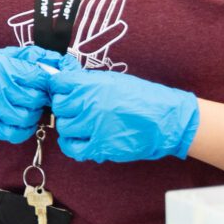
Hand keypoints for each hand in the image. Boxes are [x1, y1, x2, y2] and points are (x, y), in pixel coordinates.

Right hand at [0, 47, 68, 141]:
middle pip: (36, 99)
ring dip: (34, 114)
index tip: (47, 83)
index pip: (40, 79)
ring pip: (28, 118)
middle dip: (42, 98)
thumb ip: (32, 57)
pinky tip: (23, 121)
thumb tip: (57, 60)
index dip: (48, 82)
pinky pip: (17, 133)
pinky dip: (25, 129)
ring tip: (29, 107)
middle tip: (39, 96)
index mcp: (5, 68)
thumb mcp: (5, 55)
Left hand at [48, 67, 199, 163]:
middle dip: (63, 107)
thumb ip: (89, 80)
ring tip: (81, 124)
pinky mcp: (100, 146)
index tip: (62, 90)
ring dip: (70, 126)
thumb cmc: (143, 98)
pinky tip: (78, 140)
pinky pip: (73, 148)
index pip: (58, 83)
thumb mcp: (114, 80)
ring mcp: (94, 126)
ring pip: (64, 127)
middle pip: (58, 106)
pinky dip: (71, 145)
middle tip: (73, 109)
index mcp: (93, 84)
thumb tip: (67, 75)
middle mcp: (90, 104)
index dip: (58, 87)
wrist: (166, 120)